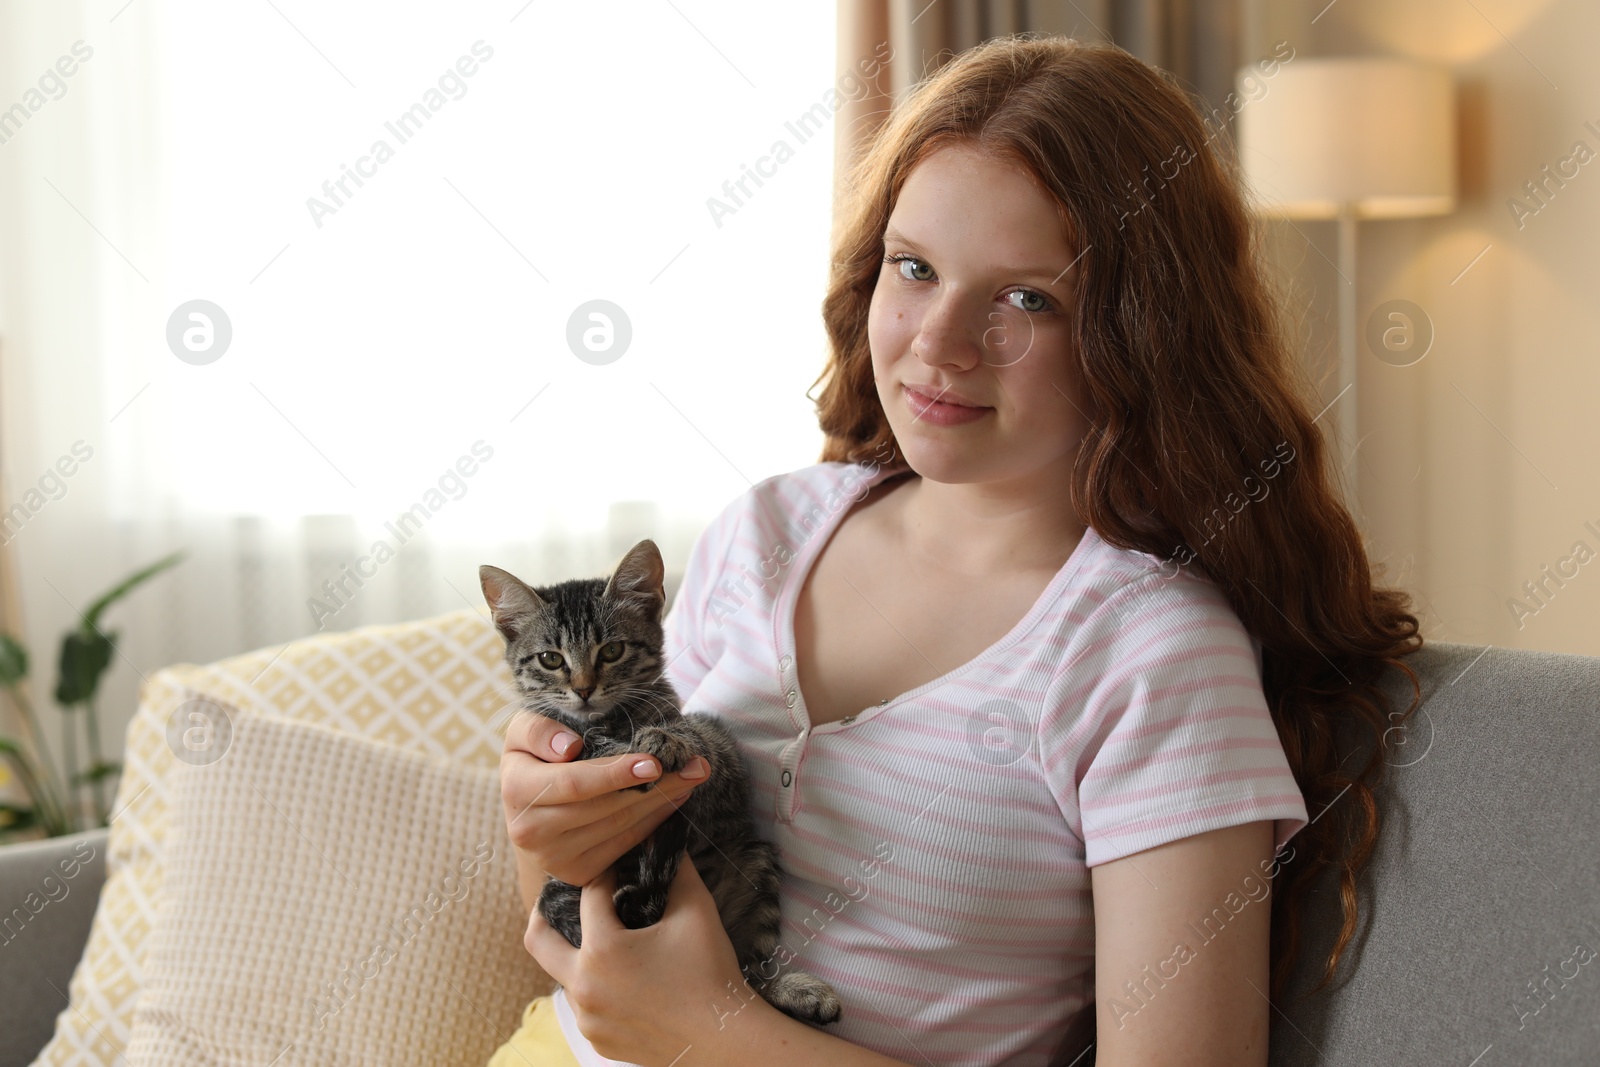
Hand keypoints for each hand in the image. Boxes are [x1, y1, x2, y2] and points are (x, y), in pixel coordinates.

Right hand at [501, 711, 710, 885]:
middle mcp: (530, 832)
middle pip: (605, 808)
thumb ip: (539, 731)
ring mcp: (554, 858)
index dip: (615, 774)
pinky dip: (653, 822)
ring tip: (691, 778)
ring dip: (661, 802)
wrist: (528, 802)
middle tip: (694, 766)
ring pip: (619, 827)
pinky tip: (674, 800)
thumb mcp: (525, 729)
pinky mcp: (576, 872)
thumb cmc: (535, 754)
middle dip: (655, 786)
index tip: (654, 763)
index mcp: (516, 789)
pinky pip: (623, 845)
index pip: (574, 784)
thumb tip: (568, 748)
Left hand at [527, 857, 762, 1064]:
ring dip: (578, 954)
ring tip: (605, 939)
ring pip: (563, 976)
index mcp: (602, 950)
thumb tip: (666, 841)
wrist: (726, 1038)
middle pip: (538, 940)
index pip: (588, 895)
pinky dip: (596, 987)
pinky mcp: (598, 1042)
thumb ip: (676, 869)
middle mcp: (584, 987)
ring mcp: (588, 1019)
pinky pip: (584, 1007)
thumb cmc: (711, 973)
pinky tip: (624, 979)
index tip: (614, 865)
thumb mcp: (697, 910)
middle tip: (558, 898)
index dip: (603, 874)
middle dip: (543, 912)